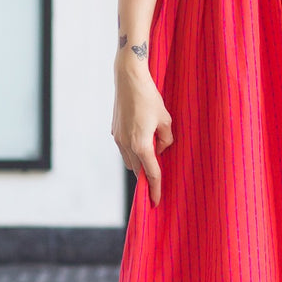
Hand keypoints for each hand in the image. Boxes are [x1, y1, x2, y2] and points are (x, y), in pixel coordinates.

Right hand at [112, 58, 173, 205]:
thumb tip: (161, 150)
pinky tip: (142, 145)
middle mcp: (126, 144)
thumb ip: (166, 140)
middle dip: (147, 178)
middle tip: (156, 186)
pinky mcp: (114, 131)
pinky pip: (124, 149)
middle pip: (138, 170)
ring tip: (152, 161)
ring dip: (140, 164)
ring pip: (130, 161)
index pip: (151, 173)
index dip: (156, 189)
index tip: (156, 202)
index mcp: (141, 144)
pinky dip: (133, 152)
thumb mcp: (166, 120)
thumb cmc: (149, 97)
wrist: (128, 79)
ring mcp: (118, 138)